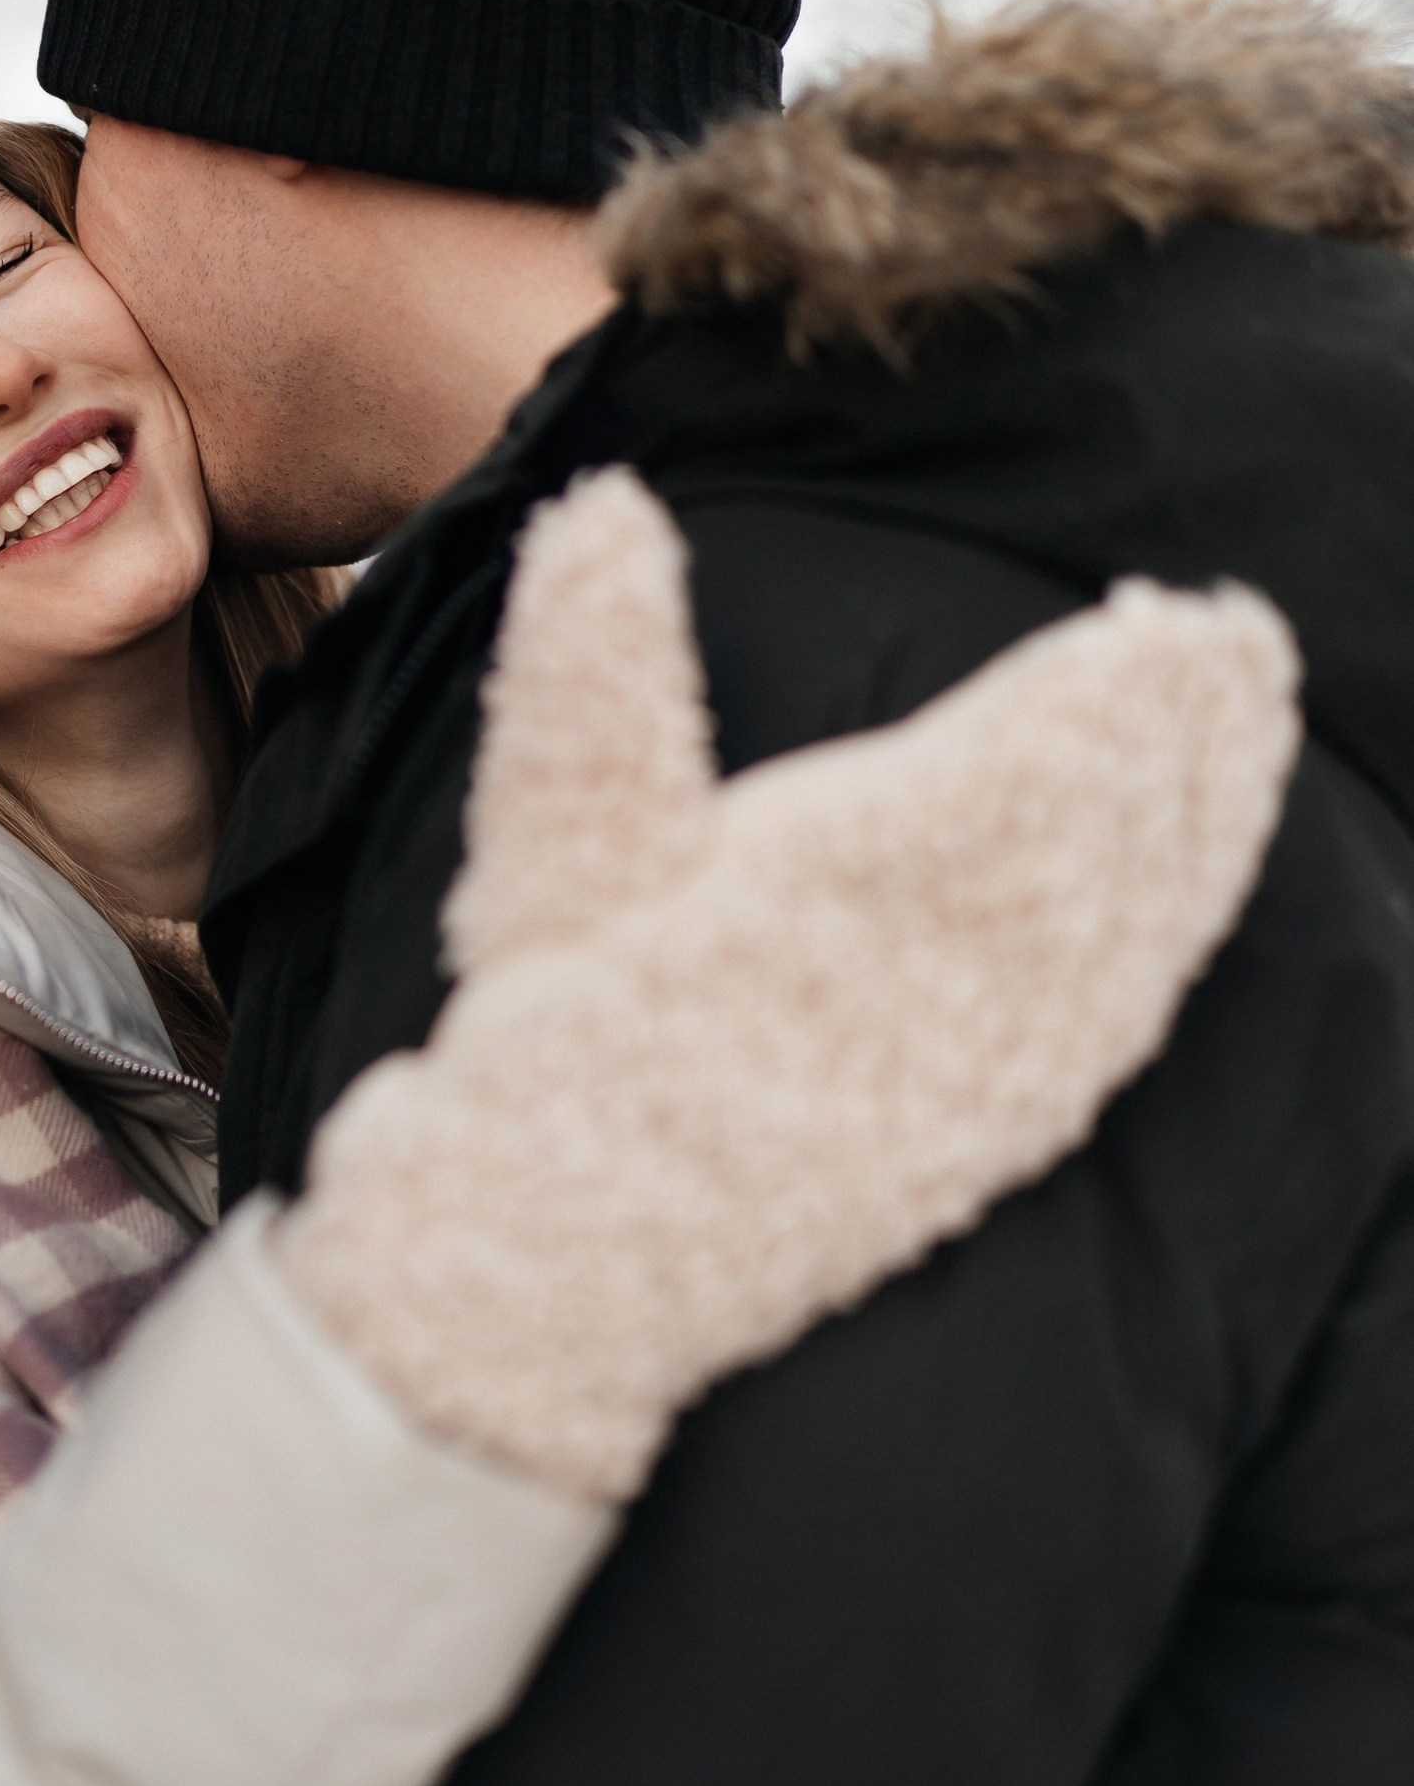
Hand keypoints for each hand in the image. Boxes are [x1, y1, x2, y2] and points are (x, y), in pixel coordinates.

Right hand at [285, 468, 1298, 1498]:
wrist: (552, 1278)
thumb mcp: (543, 855)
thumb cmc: (539, 1053)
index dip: (1109, 694)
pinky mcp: (983, 1146)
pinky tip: (1196, 883)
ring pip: (1129, 931)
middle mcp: (922, 988)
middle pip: (1102, 842)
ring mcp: (970, 1078)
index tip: (1167, 615)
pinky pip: (1113, 1026)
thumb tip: (600, 506)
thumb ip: (590, 679)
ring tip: (1246, 721)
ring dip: (1205, 821)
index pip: (1013, 772)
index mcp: (818, 894)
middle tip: (1242, 636)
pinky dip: (1172, 939)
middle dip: (1186, 737)